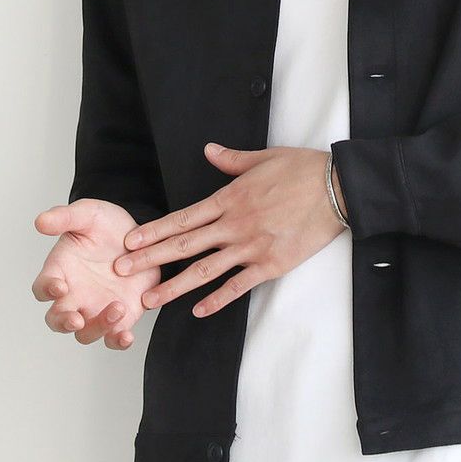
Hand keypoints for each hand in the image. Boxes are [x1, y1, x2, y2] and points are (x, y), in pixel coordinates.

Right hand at [31, 198, 161, 348]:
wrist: (140, 236)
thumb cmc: (106, 226)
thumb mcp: (88, 214)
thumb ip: (65, 217)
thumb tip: (40, 221)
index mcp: (61, 272)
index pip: (43, 287)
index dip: (47, 289)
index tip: (60, 286)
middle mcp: (74, 296)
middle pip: (57, 321)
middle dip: (64, 323)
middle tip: (76, 318)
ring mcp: (96, 308)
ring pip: (86, 333)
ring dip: (98, 327)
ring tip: (117, 307)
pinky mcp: (120, 317)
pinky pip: (114, 337)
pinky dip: (118, 341)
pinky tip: (126, 336)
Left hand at [111, 143, 346, 318]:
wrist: (338, 188)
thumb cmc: (302, 169)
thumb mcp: (264, 157)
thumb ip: (231, 160)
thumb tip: (208, 150)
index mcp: (230, 198)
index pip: (183, 218)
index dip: (154, 230)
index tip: (130, 241)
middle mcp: (235, 225)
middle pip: (185, 245)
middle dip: (150, 258)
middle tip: (122, 270)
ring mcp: (251, 247)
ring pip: (205, 270)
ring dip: (175, 286)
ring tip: (151, 300)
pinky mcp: (271, 264)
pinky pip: (239, 286)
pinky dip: (218, 299)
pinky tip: (199, 311)